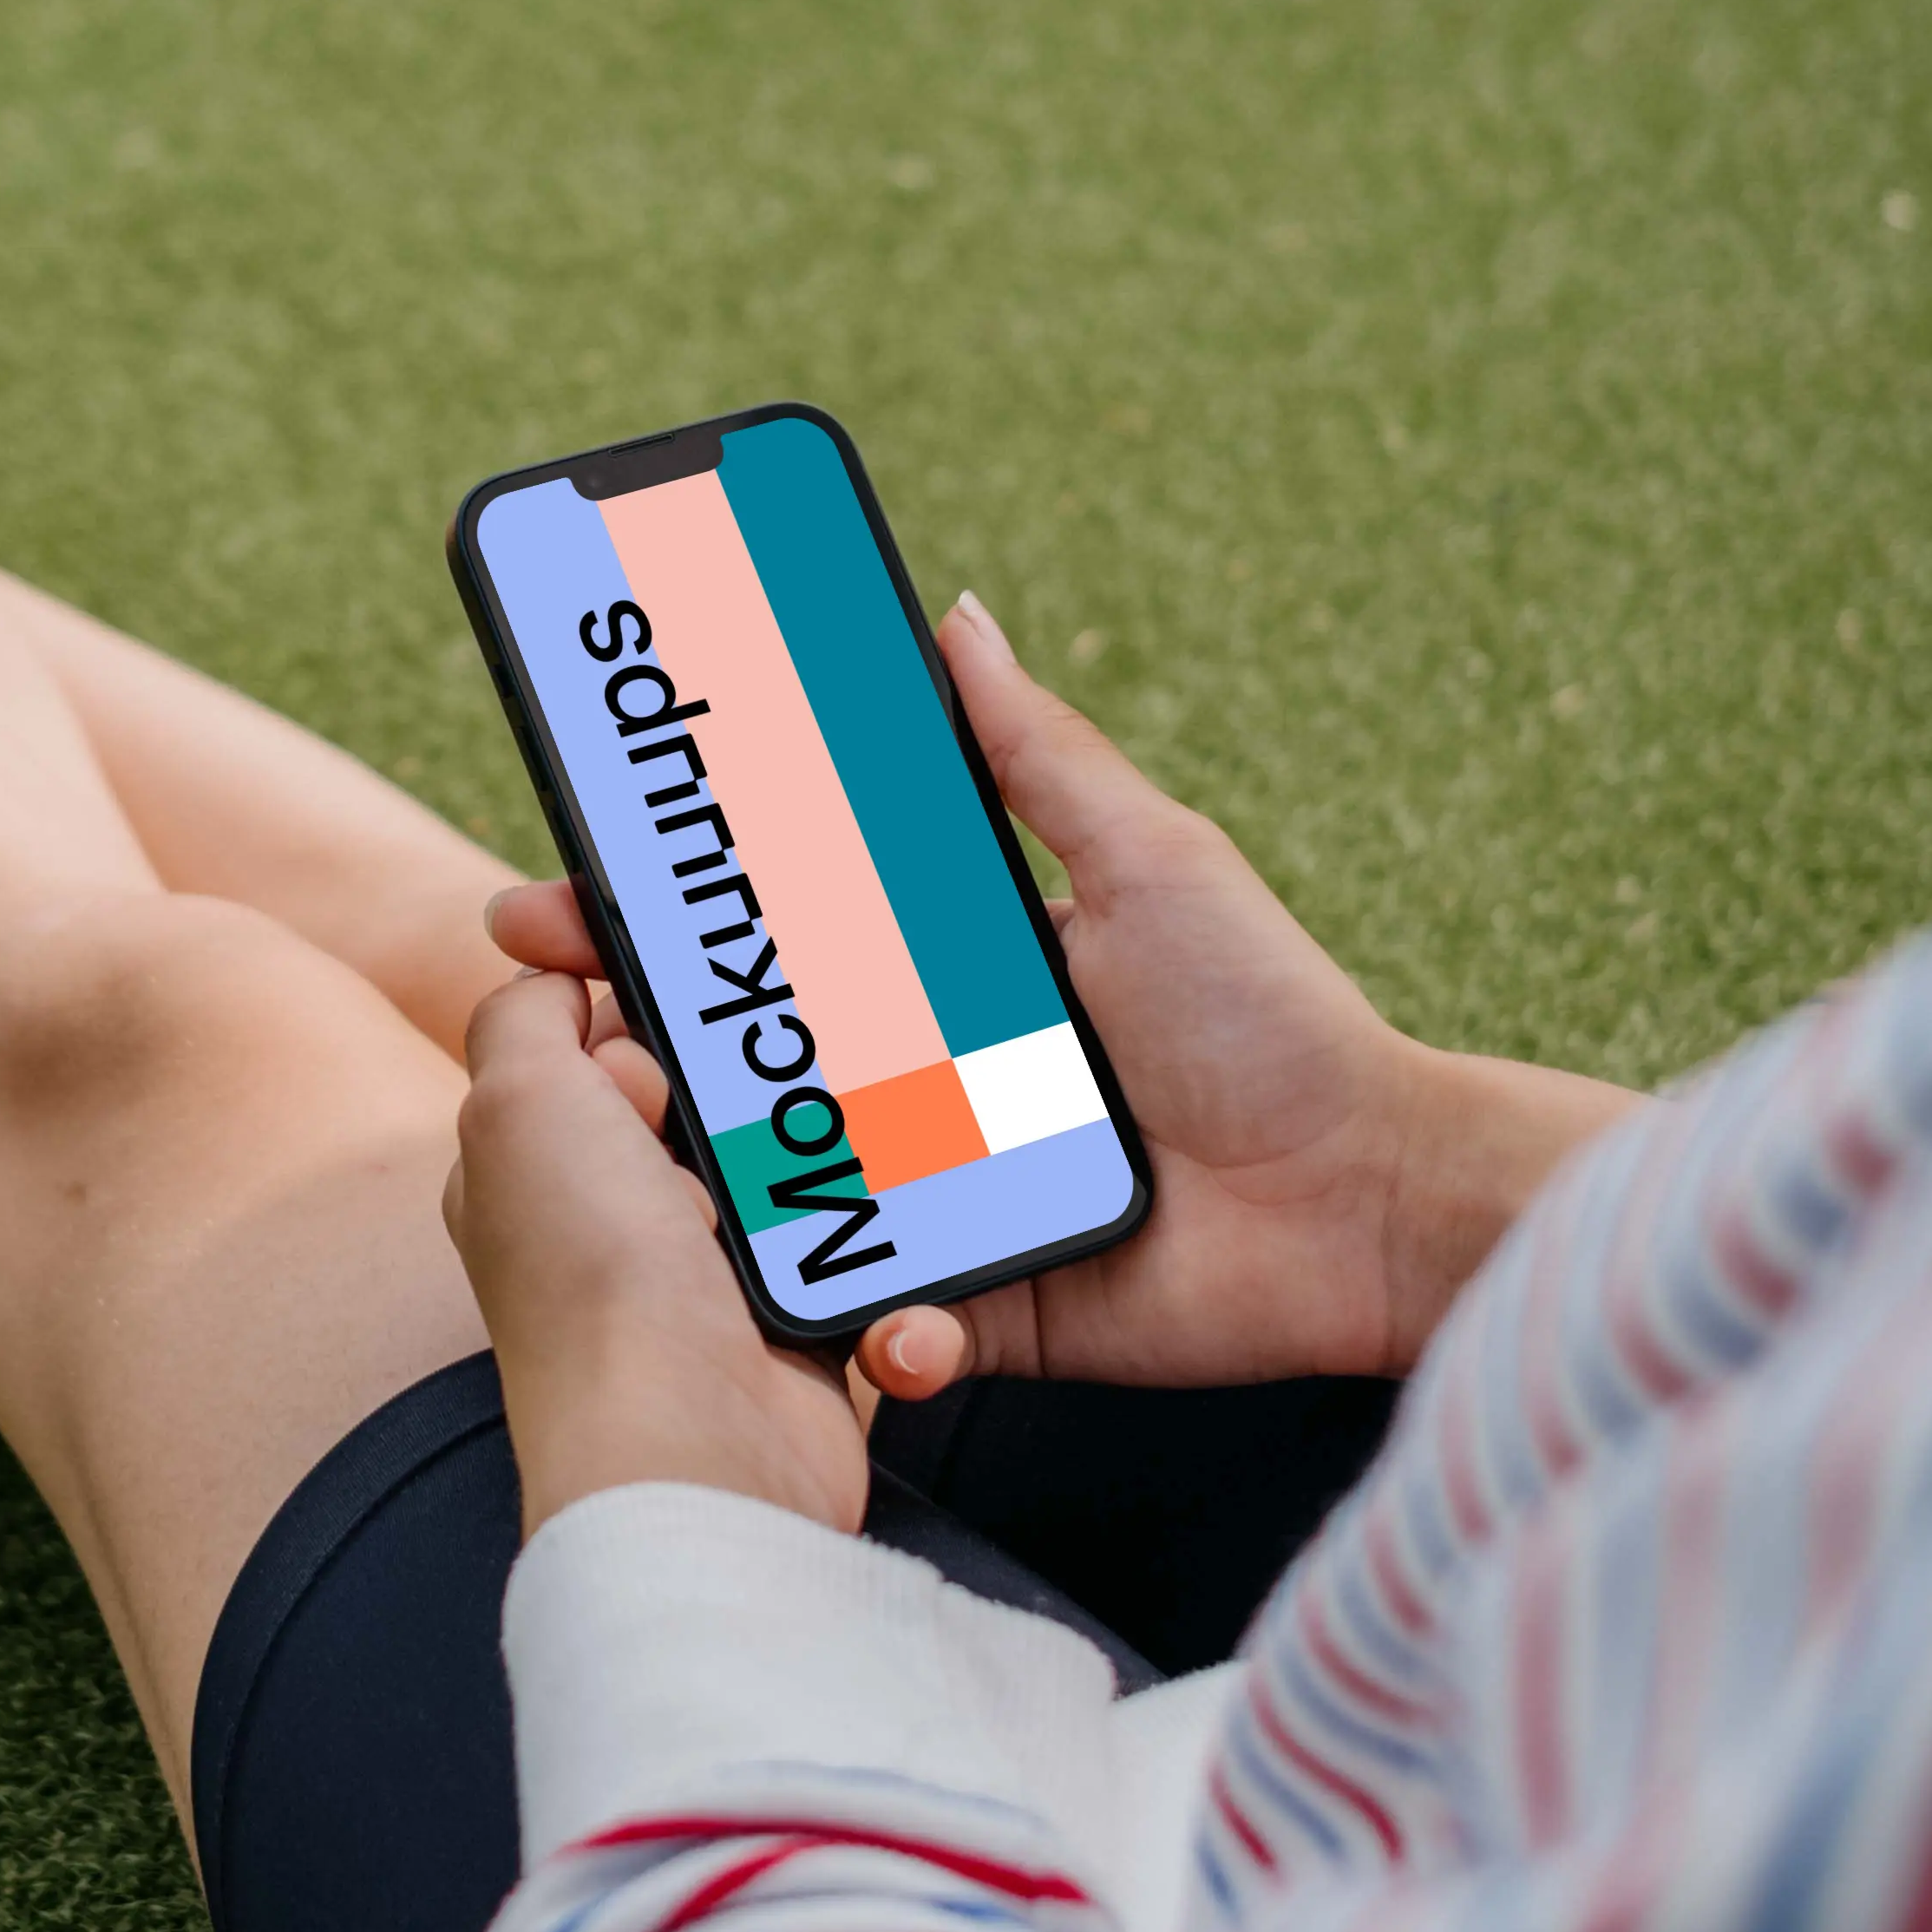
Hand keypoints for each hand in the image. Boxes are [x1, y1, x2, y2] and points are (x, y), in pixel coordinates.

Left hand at [445, 963, 867, 1540]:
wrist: (695, 1442)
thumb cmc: (592, 1279)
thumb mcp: (517, 1102)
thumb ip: (522, 1016)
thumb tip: (550, 974)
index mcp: (528, 1167)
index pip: (586, 1047)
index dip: (634, 1013)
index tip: (674, 1022)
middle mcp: (604, 1222)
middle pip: (692, 1094)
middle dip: (733, 1076)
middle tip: (753, 1090)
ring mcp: (696, 1274)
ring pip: (773, 1157)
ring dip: (802, 1142)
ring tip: (817, 1139)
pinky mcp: (783, 1319)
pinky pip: (837, 1235)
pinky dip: (855, 1219)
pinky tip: (864, 1199)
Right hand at [487, 602, 1632, 1407]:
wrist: (1369, 1202)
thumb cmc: (1274, 1020)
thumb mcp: (1148, 859)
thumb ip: (1036, 753)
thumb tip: (952, 614)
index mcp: (945, 976)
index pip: (770, 941)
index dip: (661, 923)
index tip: (562, 899)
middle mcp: (922, 1088)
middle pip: (741, 1070)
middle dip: (632, 1052)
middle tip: (563, 1032)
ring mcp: (939, 1202)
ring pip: (777, 1196)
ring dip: (707, 1188)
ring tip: (650, 1166)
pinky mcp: (975, 1306)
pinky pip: (877, 1317)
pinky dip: (857, 1317)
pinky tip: (848, 1300)